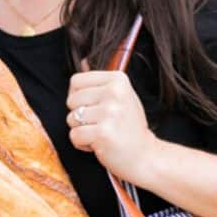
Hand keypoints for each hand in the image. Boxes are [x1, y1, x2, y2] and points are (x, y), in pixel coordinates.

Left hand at [66, 58, 160, 183]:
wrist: (145, 156)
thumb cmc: (129, 126)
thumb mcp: (121, 96)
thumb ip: (101, 81)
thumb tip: (82, 61)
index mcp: (118, 79)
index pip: (76, 81)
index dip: (78, 97)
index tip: (93, 107)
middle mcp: (115, 93)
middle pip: (71, 100)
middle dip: (79, 116)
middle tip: (100, 123)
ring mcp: (109, 112)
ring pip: (71, 119)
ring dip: (81, 130)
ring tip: (101, 133)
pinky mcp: (103, 133)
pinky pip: (74, 135)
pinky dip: (82, 144)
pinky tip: (99, 144)